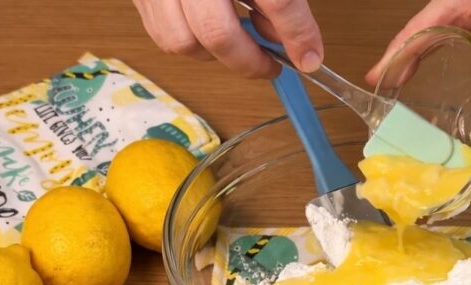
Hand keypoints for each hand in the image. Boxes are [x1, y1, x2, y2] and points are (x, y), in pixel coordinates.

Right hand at [133, 0, 323, 78]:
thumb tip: (283, 38)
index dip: (297, 33)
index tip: (309, 57)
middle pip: (218, 32)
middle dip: (250, 61)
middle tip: (270, 66)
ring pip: (184, 42)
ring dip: (215, 55)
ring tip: (236, 45)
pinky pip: (162, 34)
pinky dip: (189, 44)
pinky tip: (207, 33)